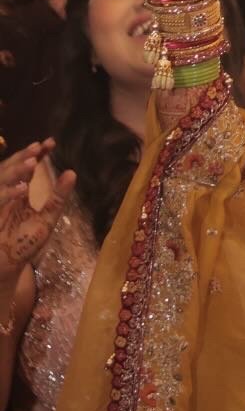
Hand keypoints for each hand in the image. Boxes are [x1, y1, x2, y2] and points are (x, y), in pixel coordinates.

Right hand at [0, 145, 75, 287]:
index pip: (25, 168)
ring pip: (1, 180)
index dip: (35, 154)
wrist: (9, 267)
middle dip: (23, 157)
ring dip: (15, 171)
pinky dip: (8, 194)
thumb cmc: (25, 243)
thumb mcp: (46, 217)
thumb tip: (72, 172)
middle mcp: (4, 195)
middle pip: (9, 169)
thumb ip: (57, 197)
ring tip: (33, 163)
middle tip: (38, 148)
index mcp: (17, 192)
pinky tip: (22, 189)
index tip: (50, 143)